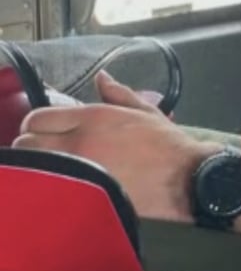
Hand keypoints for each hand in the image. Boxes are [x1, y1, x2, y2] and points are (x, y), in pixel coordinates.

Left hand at [13, 72, 217, 221]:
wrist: (182, 177)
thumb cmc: (165, 143)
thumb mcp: (143, 110)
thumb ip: (117, 92)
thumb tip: (101, 77)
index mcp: (93, 117)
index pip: (39, 118)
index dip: (39, 124)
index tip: (49, 130)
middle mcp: (79, 141)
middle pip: (28, 143)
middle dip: (34, 144)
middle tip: (50, 148)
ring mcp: (78, 169)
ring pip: (34, 167)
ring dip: (40, 164)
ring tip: (57, 165)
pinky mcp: (82, 193)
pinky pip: (50, 187)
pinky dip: (52, 183)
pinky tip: (68, 182)